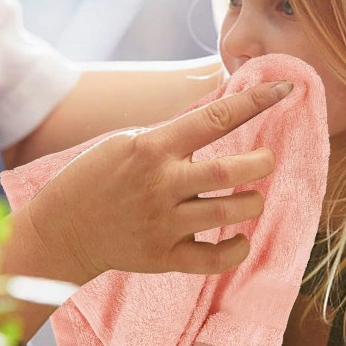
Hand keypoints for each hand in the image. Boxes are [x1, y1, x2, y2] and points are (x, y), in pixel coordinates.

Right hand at [27, 80, 291, 283]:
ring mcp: (164, 222)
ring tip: (249, 196)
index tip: (284, 88)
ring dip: (253, 201)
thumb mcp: (123, 142)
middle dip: (262, 162)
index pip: (214, 117)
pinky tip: (238, 237)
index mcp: (151, 148)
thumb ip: (165, 137)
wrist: (61, 229)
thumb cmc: (90, 179)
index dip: (254, 100)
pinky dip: (237, 248)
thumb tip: (209, 126)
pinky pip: (216, 257)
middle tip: (265, 159)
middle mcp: (162, 183)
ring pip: (232, 210)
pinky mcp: (164, 256)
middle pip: (232, 169)